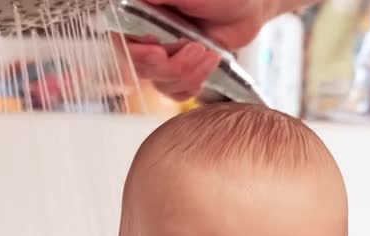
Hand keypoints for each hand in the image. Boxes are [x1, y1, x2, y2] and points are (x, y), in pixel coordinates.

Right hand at [123, 0, 276, 99]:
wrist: (248, 9)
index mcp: (142, 13)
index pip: (121, 40)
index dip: (136, 51)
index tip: (158, 49)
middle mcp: (147, 36)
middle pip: (139, 67)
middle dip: (169, 65)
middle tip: (195, 48)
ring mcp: (163, 56)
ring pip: (159, 82)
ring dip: (186, 74)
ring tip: (209, 53)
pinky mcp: (179, 72)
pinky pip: (175, 92)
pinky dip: (192, 85)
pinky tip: (207, 65)